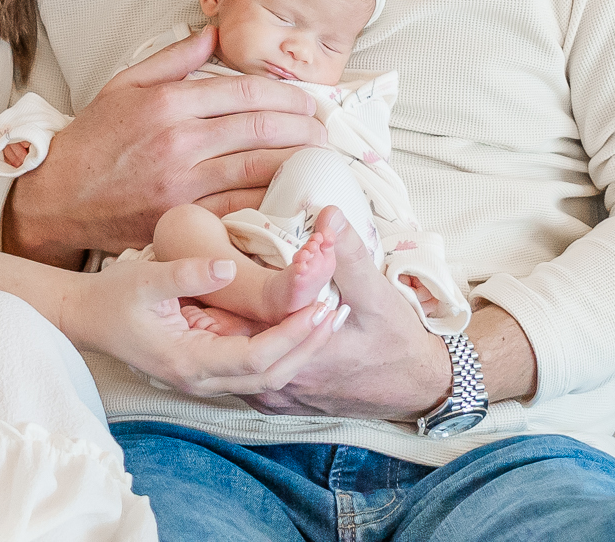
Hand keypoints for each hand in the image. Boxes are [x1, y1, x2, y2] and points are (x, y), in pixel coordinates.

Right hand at [7, 26, 325, 264]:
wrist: (55, 198)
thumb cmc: (91, 141)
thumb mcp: (125, 84)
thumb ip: (174, 58)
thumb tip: (215, 32)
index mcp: (168, 102)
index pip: (244, 90)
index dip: (285, 93)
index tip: (306, 99)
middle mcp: (179, 140)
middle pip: (261, 127)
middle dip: (302, 126)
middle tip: (323, 128)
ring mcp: (182, 183)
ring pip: (258, 168)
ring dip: (297, 162)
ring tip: (319, 157)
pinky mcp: (181, 218)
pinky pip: (239, 207)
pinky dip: (270, 200)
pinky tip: (290, 194)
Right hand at [59, 255, 345, 398]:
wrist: (86, 317)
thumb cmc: (113, 296)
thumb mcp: (147, 278)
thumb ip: (189, 274)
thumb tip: (229, 266)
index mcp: (189, 360)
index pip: (257, 357)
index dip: (294, 335)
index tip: (322, 307)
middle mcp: (200, 379)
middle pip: (271, 376)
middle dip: (308, 347)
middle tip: (339, 312)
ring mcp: (203, 379)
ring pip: (266, 377)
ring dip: (300, 350)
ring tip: (329, 317)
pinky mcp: (205, 369)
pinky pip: (253, 369)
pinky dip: (282, 350)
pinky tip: (299, 326)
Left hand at [225, 208, 454, 420]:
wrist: (415, 386)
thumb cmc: (397, 340)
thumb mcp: (377, 294)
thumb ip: (349, 254)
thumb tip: (327, 213)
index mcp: (297, 359)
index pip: (238, 324)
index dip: (219, 292)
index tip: (211, 262)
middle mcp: (281, 384)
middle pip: (228, 344)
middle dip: (214, 309)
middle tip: (199, 277)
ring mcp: (279, 398)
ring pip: (232, 361)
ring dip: (223, 329)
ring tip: (207, 296)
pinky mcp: (283, 401)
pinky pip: (244, 374)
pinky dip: (236, 347)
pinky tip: (233, 324)